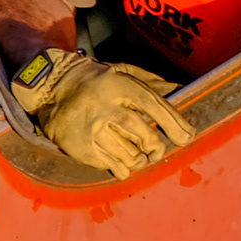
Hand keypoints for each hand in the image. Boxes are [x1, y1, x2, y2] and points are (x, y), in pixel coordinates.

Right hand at [8, 48, 195, 178]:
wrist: (53, 88)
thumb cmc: (97, 81)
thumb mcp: (124, 72)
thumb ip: (152, 83)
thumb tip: (181, 89)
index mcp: (121, 87)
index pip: (155, 107)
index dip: (174, 124)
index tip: (187, 136)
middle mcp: (108, 108)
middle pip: (144, 135)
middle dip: (156, 147)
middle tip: (158, 151)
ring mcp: (93, 130)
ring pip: (129, 154)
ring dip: (139, 159)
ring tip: (140, 156)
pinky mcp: (81, 148)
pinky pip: (111, 165)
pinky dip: (122, 168)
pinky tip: (123, 162)